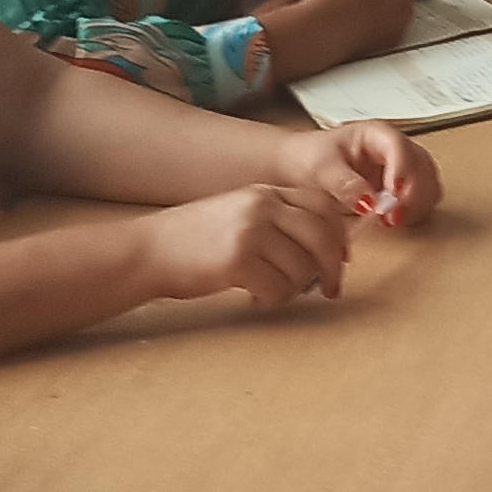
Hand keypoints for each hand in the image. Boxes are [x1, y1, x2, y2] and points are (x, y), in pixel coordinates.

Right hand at [136, 183, 351, 306]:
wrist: (148, 251)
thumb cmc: (193, 242)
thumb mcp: (239, 215)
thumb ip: (278, 223)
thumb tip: (324, 254)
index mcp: (266, 191)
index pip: (324, 206)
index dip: (340, 235)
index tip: (342, 258)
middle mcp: (262, 205)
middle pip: (323, 235)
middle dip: (333, 268)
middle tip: (330, 290)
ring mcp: (251, 230)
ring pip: (303, 267)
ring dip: (295, 289)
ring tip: (271, 291)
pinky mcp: (238, 259)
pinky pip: (279, 289)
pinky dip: (273, 300)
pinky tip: (254, 297)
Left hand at [271, 120, 440, 226]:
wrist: (299, 167)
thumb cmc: (309, 157)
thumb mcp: (321, 168)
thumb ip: (345, 184)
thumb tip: (370, 202)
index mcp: (376, 135)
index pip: (399, 147)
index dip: (402, 169)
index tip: (393, 194)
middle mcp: (395, 150)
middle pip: (422, 167)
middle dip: (413, 193)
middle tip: (393, 215)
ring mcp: (401, 169)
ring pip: (428, 184)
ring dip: (416, 205)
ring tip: (390, 220)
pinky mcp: (401, 190)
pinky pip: (422, 201)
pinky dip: (414, 213)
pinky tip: (392, 220)